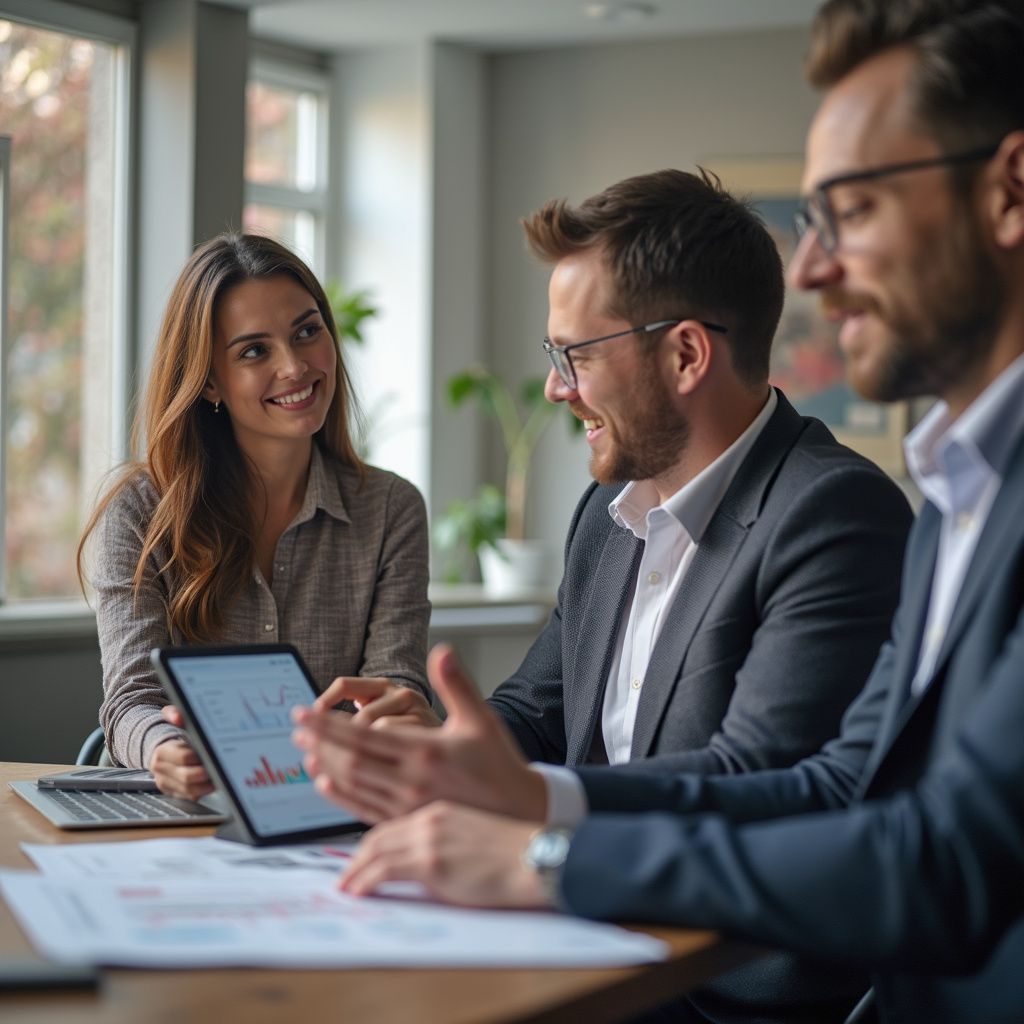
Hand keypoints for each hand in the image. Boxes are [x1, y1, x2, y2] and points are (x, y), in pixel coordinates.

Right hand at [149, 706, 212, 799]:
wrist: (163, 751)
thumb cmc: (175, 736)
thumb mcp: (173, 719)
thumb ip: (175, 713)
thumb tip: (177, 716)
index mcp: (162, 752)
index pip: (184, 757)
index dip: (200, 756)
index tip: (213, 753)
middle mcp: (161, 770)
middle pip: (187, 776)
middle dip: (206, 772)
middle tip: (221, 767)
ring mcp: (167, 784)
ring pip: (190, 790)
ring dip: (208, 784)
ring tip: (221, 775)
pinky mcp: (175, 794)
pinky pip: (192, 796)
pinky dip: (205, 790)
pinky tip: (216, 781)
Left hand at [292, 643, 547, 823]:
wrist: (515, 807)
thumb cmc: (498, 761)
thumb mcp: (481, 717)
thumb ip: (457, 684)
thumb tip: (443, 650)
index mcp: (425, 752)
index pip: (363, 736)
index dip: (328, 724)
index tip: (302, 713)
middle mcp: (411, 781)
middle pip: (350, 761)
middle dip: (319, 743)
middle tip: (296, 730)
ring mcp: (407, 805)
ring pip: (353, 786)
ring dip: (324, 767)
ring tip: (305, 751)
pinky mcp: (407, 820)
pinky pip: (363, 809)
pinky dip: (340, 795)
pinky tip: (325, 783)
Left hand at [340, 801, 545, 907]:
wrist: (535, 857)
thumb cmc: (514, 851)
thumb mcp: (475, 831)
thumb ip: (447, 838)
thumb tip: (427, 864)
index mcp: (441, 807)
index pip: (394, 822)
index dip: (372, 841)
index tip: (360, 857)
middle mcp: (429, 817)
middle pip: (378, 833)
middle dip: (355, 854)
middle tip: (344, 872)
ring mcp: (429, 838)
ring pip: (374, 849)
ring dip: (353, 869)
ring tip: (345, 886)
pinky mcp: (431, 862)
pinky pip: (384, 870)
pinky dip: (364, 881)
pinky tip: (357, 891)